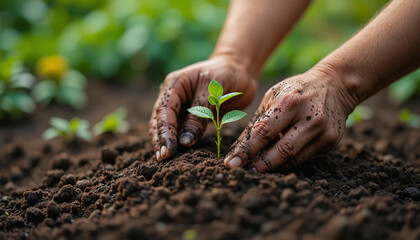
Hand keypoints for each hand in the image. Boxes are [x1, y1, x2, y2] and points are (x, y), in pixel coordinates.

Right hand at [149, 56, 256, 160]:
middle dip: (161, 140)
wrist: (239, 71)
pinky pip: (180, 130)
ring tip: (166, 160)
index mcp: (175, 84)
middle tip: (163, 160)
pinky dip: (177, 141)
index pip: (165, 111)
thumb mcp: (214, 92)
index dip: (165, 132)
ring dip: (166, 142)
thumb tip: (184, 142)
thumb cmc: (228, 75)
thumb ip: (199, 115)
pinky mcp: (189, 116)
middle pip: (160, 120)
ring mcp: (179, 106)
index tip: (167, 151)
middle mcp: (173, 95)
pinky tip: (177, 154)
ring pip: (167, 127)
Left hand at [224, 66, 357, 171]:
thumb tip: (240, 147)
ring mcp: (322, 131)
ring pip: (293, 158)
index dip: (245, 149)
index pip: (263, 131)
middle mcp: (308, 118)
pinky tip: (274, 166)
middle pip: (281, 149)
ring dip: (271, 167)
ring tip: (254, 172)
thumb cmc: (296, 90)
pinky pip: (303, 158)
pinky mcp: (330, 141)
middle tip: (241, 173)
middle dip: (259, 164)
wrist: (335, 84)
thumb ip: (259, 120)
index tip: (231, 162)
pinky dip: (287, 163)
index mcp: (289, 102)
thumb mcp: (274, 95)